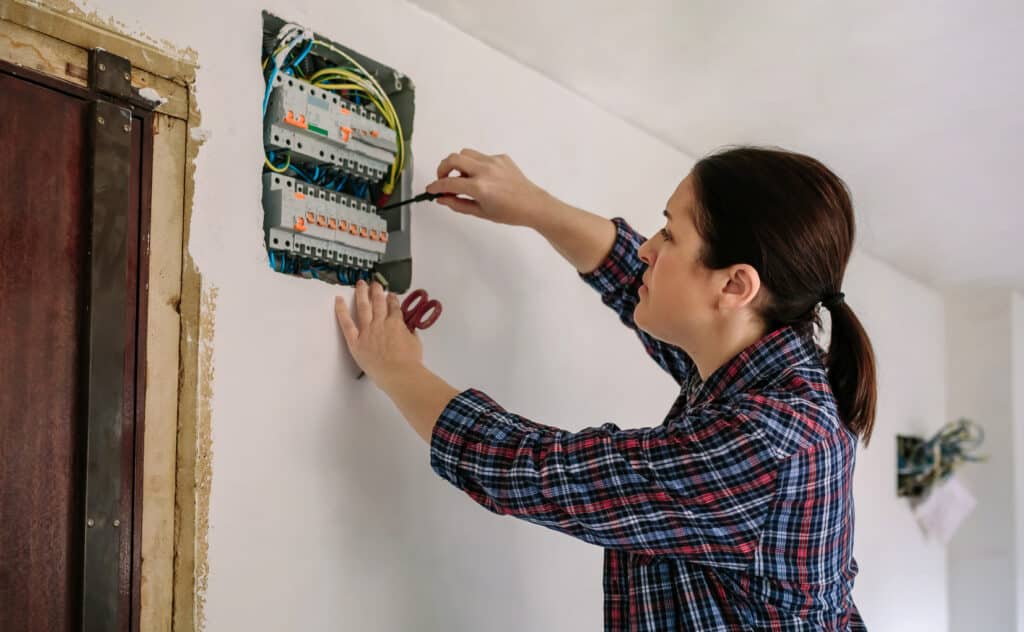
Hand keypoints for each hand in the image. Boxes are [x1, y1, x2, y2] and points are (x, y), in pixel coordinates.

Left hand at [335, 280, 422, 384]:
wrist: (398, 374)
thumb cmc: (409, 363)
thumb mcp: (415, 343)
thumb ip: (410, 333)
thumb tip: (409, 330)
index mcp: (396, 323)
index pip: (394, 307)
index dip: (392, 299)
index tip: (391, 295)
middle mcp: (381, 323)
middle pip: (378, 302)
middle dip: (377, 291)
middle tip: (375, 284)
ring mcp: (367, 331)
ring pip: (364, 307)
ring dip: (362, 293)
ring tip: (360, 284)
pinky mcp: (356, 341)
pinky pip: (346, 323)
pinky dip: (341, 310)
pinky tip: (338, 300)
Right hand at [426, 148, 554, 227]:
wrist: (533, 205)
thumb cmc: (510, 212)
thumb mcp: (480, 212)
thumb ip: (458, 204)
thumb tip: (442, 199)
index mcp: (479, 187)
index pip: (448, 183)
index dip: (435, 186)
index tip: (431, 189)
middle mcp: (485, 170)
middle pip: (453, 158)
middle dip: (442, 168)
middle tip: (443, 179)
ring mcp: (494, 161)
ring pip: (466, 153)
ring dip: (458, 164)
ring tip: (461, 178)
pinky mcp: (501, 158)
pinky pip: (481, 156)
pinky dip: (475, 165)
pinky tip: (481, 178)